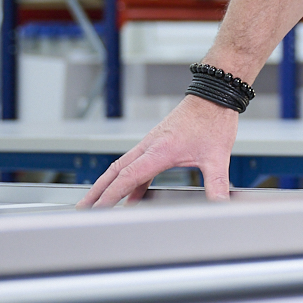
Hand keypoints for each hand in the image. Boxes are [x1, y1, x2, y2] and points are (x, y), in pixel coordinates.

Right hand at [76, 96, 238, 206]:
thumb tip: (220, 204)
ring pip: (123, 166)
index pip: (128, 176)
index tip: (98, 209)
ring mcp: (152, 143)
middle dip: (98, 191)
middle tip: (82, 208)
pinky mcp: (158, 142)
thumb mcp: (218, 156)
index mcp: (160, 150)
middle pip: (115, 171)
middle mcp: (150, 145)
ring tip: (97, 203)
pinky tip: (132, 195)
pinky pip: (137, 164)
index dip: (111, 195)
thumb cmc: (213, 119)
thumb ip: (217, 184)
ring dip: (108, 184)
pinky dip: (130, 180)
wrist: (214, 94)